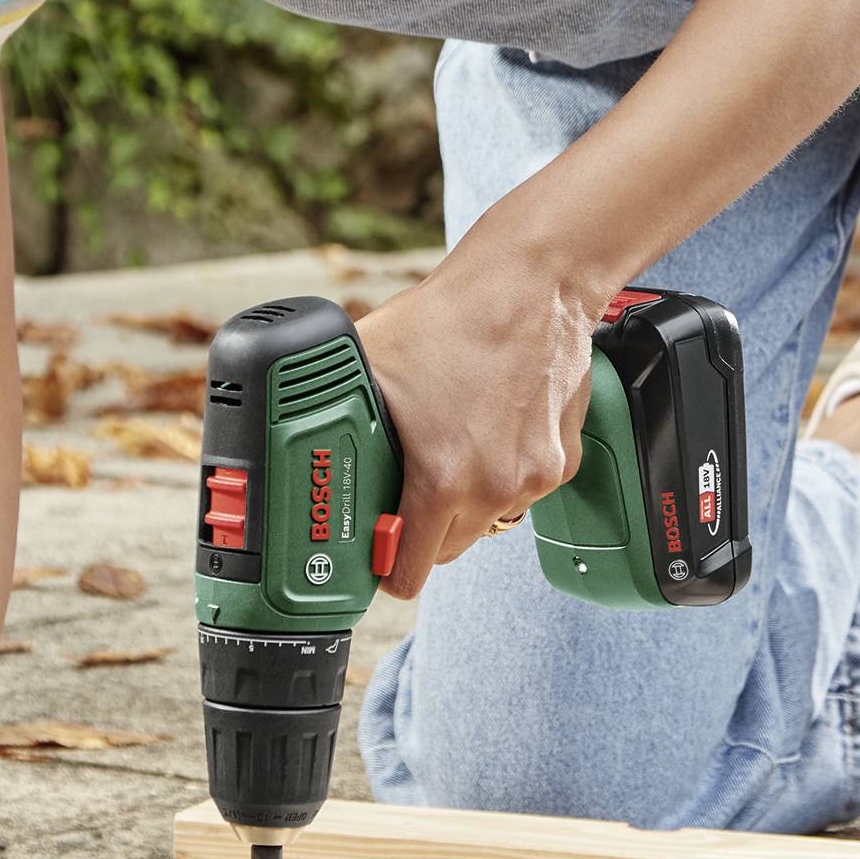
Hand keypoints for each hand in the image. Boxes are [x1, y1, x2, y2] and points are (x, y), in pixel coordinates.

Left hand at [356, 241, 601, 599]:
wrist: (530, 286)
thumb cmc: (453, 318)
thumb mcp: (369, 364)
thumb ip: (335, 413)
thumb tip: (296, 434)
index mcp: (442, 479)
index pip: (409, 573)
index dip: (385, 567)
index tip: (377, 556)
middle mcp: (493, 489)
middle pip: (447, 549)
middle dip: (422, 529)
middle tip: (406, 489)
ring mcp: (534, 478)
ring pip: (487, 518)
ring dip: (466, 501)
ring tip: (452, 446)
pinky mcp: (563, 460)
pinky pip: (524, 489)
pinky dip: (505, 473)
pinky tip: (492, 428)